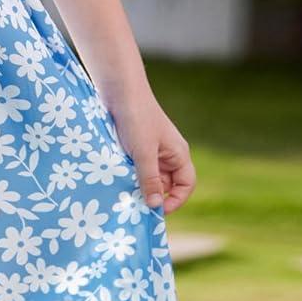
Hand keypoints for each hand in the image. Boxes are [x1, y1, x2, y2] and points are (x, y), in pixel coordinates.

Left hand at [103, 83, 195, 214]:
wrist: (119, 90)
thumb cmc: (136, 118)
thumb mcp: (143, 153)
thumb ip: (149, 179)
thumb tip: (155, 206)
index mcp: (178, 154)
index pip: (186, 185)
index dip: (175, 200)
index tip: (155, 210)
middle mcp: (167, 154)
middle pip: (166, 184)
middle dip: (153, 194)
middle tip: (135, 205)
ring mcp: (151, 149)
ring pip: (148, 176)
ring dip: (138, 184)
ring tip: (123, 192)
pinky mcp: (134, 146)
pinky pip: (135, 167)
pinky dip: (128, 174)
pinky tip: (116, 179)